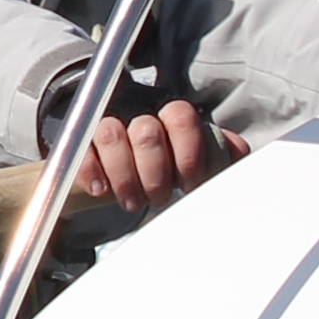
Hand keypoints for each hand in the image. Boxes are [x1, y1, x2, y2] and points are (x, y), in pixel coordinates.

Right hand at [72, 97, 225, 208]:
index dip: (188, 152)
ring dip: (125, 176)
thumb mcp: (192, 171)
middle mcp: (140, 118)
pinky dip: (93, 171)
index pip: (180, 116)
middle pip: (147, 130)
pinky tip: (101, 191)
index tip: (190, 184)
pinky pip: (80, 145)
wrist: (111, 189)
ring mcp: (107, 126)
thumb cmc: (158, 179)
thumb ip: (218, 157)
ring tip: (132, 202)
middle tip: (159, 198)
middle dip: (155, 173)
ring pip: (112, 134)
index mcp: (170, 121)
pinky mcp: (78, 141)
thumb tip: (240, 149)